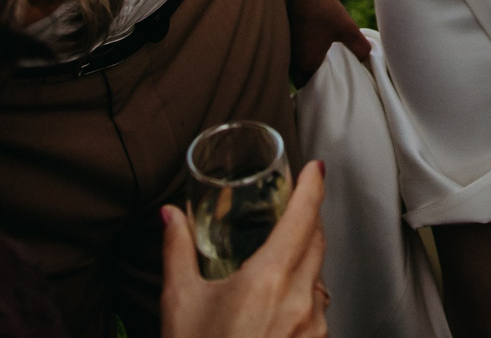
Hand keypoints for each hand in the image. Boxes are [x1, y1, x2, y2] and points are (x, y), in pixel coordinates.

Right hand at [163, 159, 329, 337]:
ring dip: (305, 264)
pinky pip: (318, 312)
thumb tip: (170, 216)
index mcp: (269, 280)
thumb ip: (178, 251)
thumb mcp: (179, 303)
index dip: (311, 187)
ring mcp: (313, 330)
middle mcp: (301, 302)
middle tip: (291, 208)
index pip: (303, 218)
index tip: (314, 168)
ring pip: (320, 279)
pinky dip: (304, 299)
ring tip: (276, 265)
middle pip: (318, 243)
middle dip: (308, 221)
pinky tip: (278, 307)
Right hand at [287, 0, 370, 83]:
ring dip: (304, 64)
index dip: (319, 88)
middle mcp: (293, 59)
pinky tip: (311, 42)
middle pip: (300, 77)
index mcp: (306, 63)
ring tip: (320, 58)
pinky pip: (291, 51)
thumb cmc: (324, 10)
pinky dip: (300, 51)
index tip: (330, 84)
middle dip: (311, 77)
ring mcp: (286, 47)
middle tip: (327, 73)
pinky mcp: (284, 36)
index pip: (309, 86)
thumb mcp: (347, 28)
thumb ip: (358, 45)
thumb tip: (366, 56)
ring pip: (294, 64)